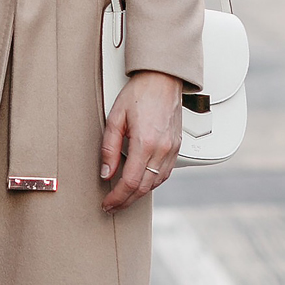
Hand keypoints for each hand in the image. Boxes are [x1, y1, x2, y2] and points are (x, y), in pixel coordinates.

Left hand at [100, 70, 181, 212]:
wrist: (163, 79)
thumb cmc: (139, 93)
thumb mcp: (115, 118)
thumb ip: (109, 148)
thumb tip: (106, 173)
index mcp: (146, 143)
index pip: (130, 182)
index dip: (117, 197)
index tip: (107, 203)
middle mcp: (162, 150)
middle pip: (143, 188)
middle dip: (126, 201)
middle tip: (112, 205)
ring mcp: (172, 149)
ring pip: (156, 183)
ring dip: (139, 194)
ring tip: (123, 197)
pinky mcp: (177, 147)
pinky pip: (165, 174)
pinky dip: (152, 183)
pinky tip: (141, 183)